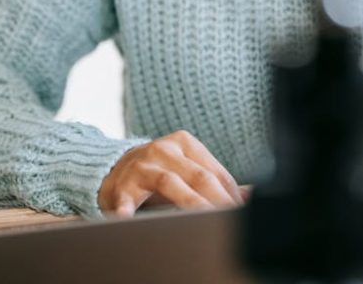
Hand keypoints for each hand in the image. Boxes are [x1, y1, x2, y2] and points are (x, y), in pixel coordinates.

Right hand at [98, 130, 243, 216]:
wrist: (114, 170)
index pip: (214, 169)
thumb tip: (248, 196)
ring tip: (203, 219)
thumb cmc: (159, 172)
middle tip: (230, 218)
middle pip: (198, 175)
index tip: (241, 211)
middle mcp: (164, 149)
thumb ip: (214, 181)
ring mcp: (142, 166)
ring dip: (189, 204)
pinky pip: (126, 198)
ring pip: (170, 183)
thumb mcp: (186, 168)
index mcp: (184, 142)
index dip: (230, 192)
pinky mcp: (121, 185)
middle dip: (217, 200)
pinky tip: (128, 217)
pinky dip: (127, 209)